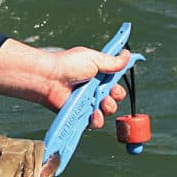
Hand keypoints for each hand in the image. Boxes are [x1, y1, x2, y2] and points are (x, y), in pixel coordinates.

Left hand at [0, 39, 128, 127]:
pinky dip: (96, 119)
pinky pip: (94, 122)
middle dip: (115, 97)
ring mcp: (86, 103)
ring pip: (106, 111)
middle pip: (114, 98)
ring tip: (101, 102)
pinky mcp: (79, 114)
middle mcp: (93, 89)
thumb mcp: (93, 58)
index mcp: (98, 75)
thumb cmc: (67, 65)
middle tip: (108, 93)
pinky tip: (94, 113)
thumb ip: (112, 61)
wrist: (48, 78)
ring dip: (108, 107)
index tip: (116, 83)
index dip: (118, 85)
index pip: (115, 83)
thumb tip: (128, 54)